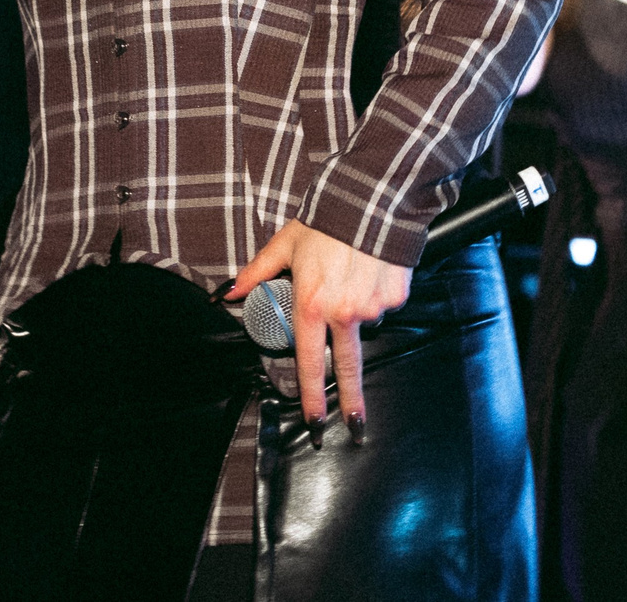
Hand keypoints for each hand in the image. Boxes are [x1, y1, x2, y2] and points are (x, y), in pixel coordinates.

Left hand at [226, 220, 411, 434]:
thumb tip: (230, 294)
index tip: (315, 421)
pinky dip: (375, 293)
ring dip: (357, 310)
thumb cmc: (324, 222)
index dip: (310, 395)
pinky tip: (370, 271)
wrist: (371, 199)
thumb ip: (257, 273)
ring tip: (351, 276)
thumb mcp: (285, 245)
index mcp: (312, 304)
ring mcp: (372, 307)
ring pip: (364, 322)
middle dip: (351, 402)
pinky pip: (383, 304)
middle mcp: (343, 312)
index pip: (309, 361)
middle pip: (347, 367)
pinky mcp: (396, 296)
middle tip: (356, 427)